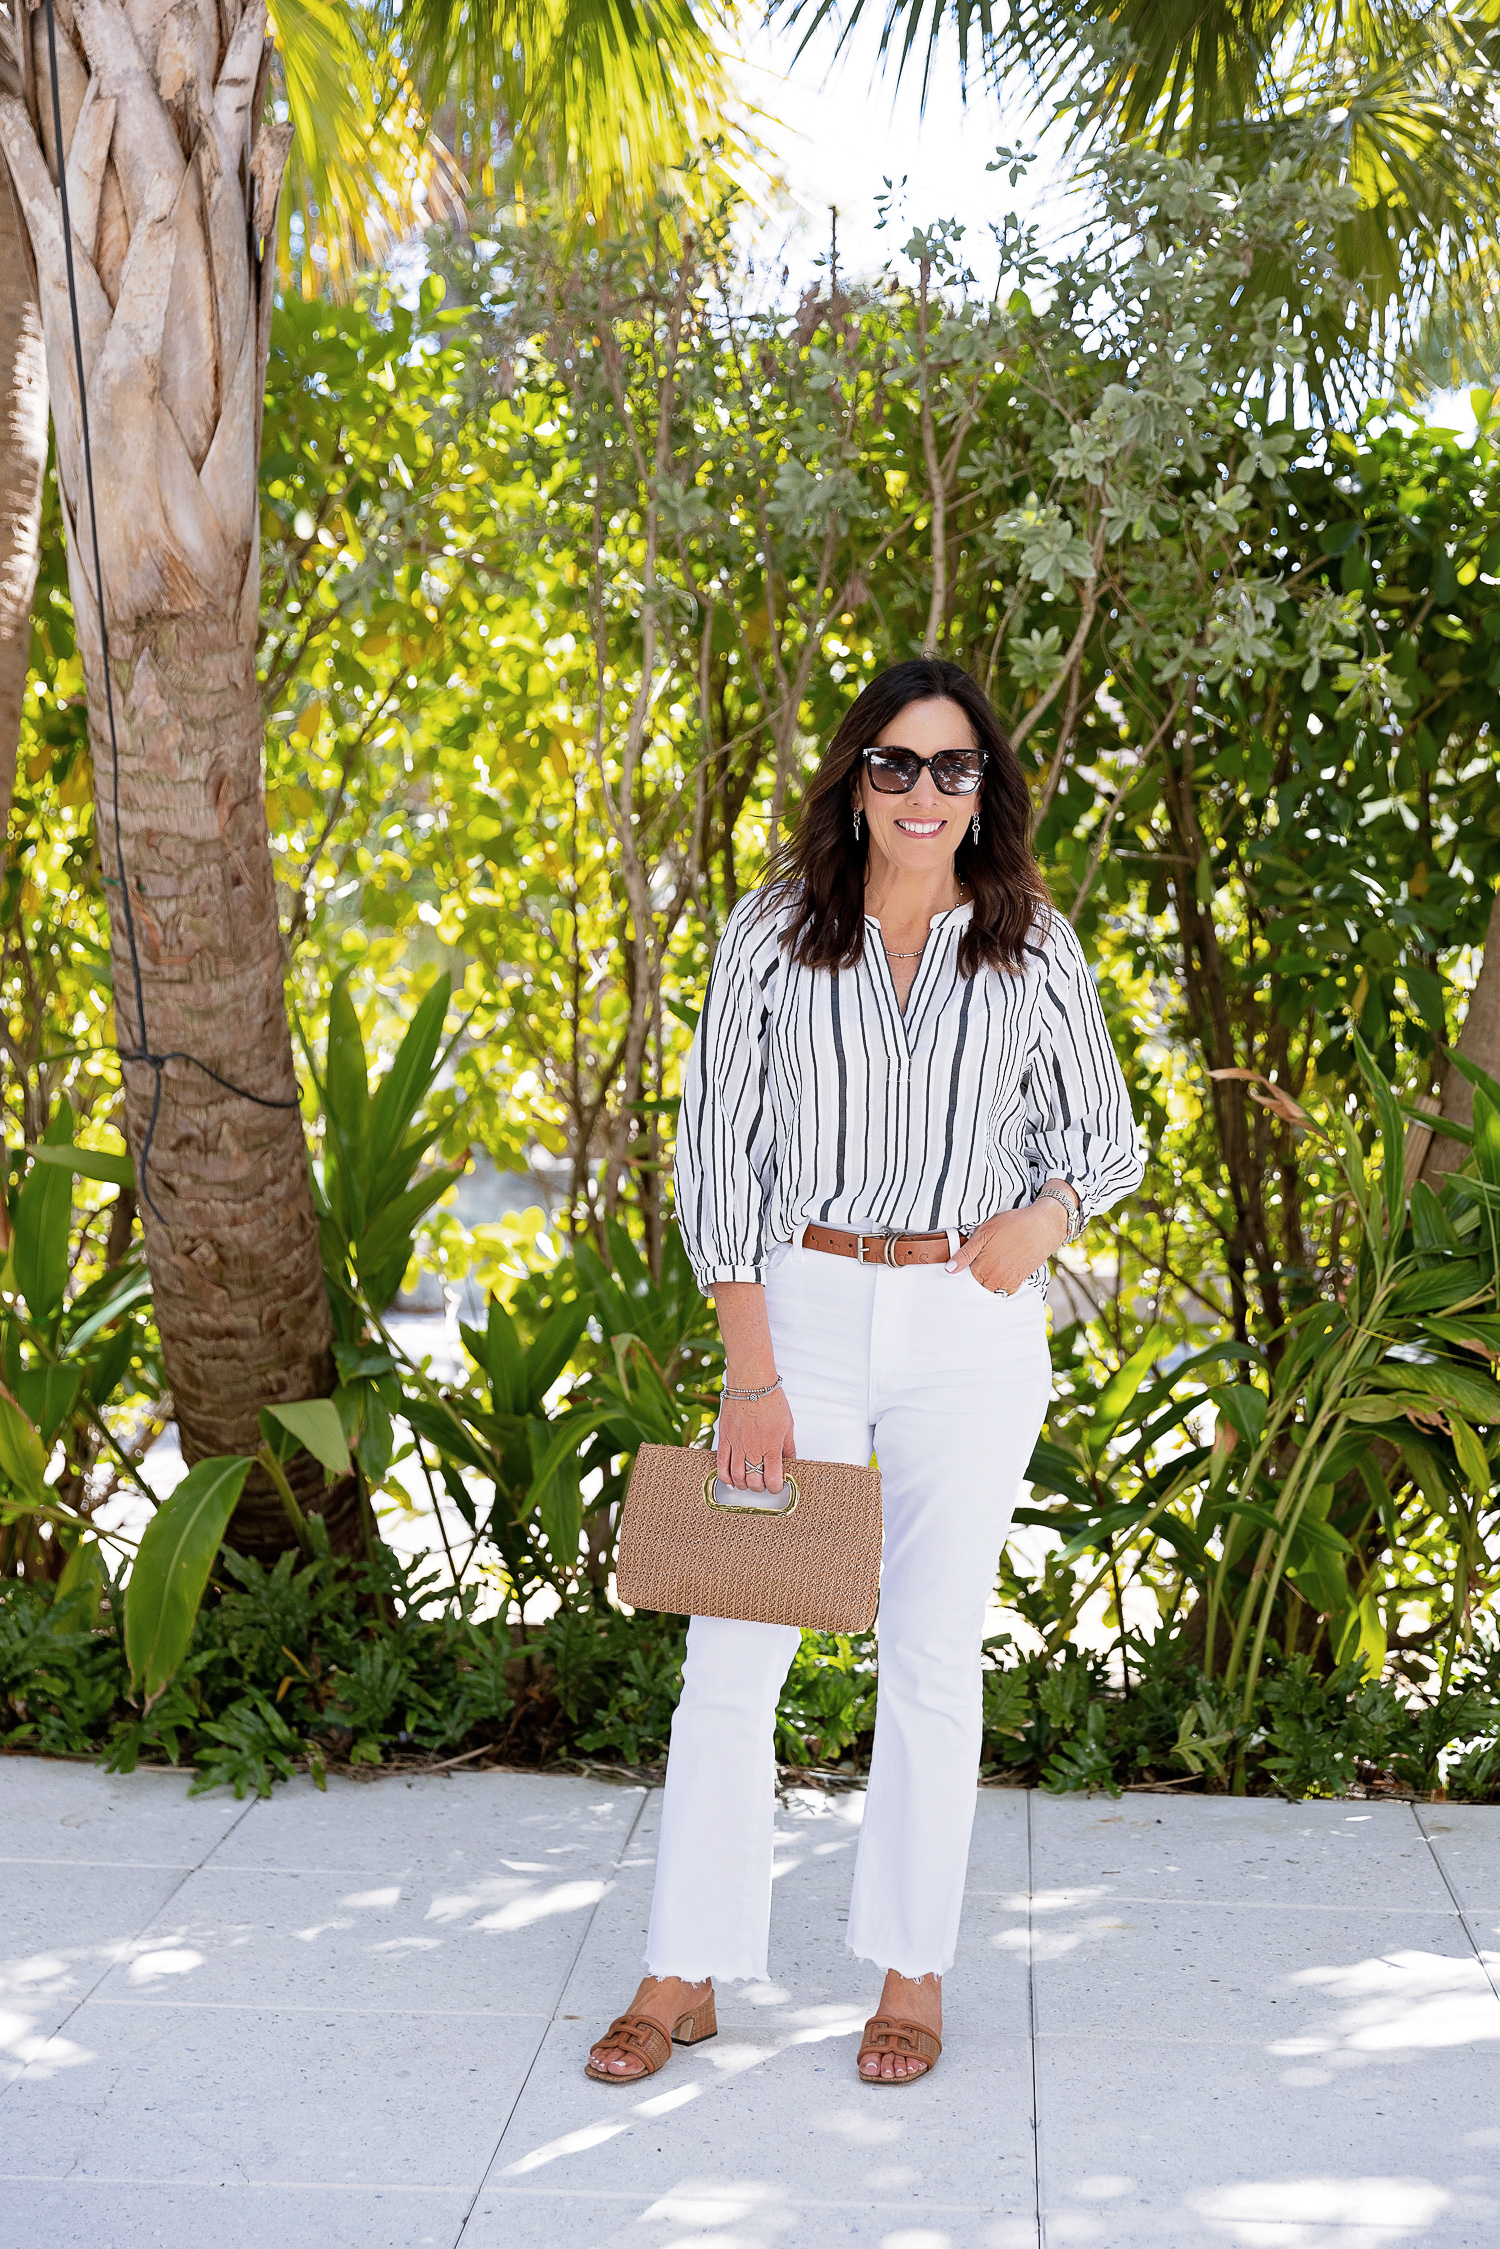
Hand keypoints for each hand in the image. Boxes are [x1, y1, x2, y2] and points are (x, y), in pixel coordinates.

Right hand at [717, 1386, 796, 1493]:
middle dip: (760, 1488)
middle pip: (754, 1482)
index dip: (775, 1488)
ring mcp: (737, 1445)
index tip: (777, 1485)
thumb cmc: (770, 1400)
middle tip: (763, 1483)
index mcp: (771, 1446)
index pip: (773, 1479)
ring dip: (744, 1485)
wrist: (751, 1383)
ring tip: (749, 1483)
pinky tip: (731, 1481)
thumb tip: (790, 1462)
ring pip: (738, 1477)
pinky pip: (721, 1465)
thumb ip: (788, 1447)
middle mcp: (753, 1448)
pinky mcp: (724, 1439)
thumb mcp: (787, 1425)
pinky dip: (725, 1477)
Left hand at [946, 1198, 1068, 1294]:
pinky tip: (998, 1276)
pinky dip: (999, 1287)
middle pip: (976, 1287)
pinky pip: (1005, 1292)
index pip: (963, 1280)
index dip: (961, 1271)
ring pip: (990, 1291)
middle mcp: (994, 1280)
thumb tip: (949, 1269)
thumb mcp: (984, 1233)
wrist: (1044, 1227)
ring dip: (986, 1284)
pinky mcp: (1019, 1282)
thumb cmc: (1013, 1225)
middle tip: (976, 1264)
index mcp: (982, 1268)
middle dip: (973, 1280)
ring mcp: (1008, 1283)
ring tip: (987, 1268)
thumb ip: (965, 1253)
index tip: (962, 1265)